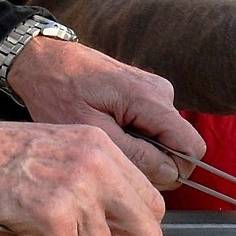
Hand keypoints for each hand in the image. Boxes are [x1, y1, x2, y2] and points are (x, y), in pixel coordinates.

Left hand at [2, 35, 205, 188]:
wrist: (44, 60)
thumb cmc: (59, 93)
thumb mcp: (93, 132)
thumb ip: (136, 155)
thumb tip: (171, 174)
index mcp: (151, 100)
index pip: (192, 147)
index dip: (174, 171)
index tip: (138, 175)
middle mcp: (162, 93)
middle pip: (179, 146)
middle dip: (153, 162)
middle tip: (113, 158)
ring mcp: (156, 90)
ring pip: (165, 139)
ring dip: (141, 149)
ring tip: (105, 140)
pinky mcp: (147, 92)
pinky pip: (154, 127)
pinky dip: (135, 136)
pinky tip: (108, 129)